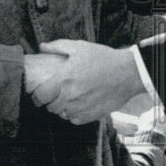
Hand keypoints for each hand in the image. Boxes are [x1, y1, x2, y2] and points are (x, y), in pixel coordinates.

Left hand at [30, 40, 144, 124]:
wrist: (127, 73)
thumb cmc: (103, 58)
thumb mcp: (79, 47)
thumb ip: (57, 47)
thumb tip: (42, 47)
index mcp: (64, 79)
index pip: (40, 96)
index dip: (37, 95)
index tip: (40, 93)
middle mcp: (70, 96)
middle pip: (50, 107)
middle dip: (50, 101)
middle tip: (56, 94)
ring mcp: (80, 108)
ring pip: (62, 114)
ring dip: (62, 108)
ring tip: (69, 98)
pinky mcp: (91, 115)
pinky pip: (74, 119)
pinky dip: (74, 114)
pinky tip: (80, 104)